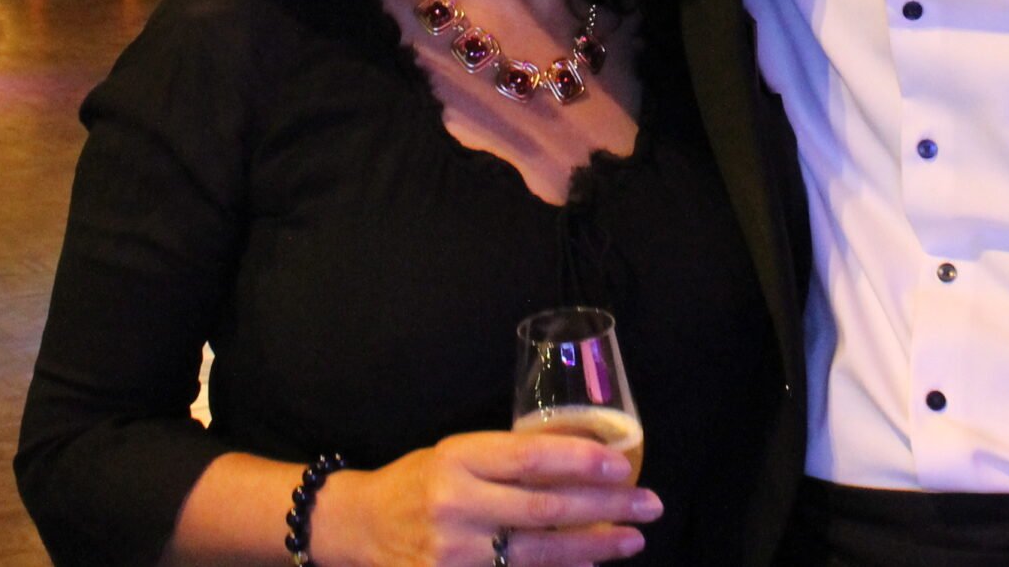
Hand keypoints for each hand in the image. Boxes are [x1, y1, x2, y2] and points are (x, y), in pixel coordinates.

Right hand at [314, 432, 657, 566]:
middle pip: (545, 508)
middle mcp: (456, 505)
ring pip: (537, 552)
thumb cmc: (418, 482)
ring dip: (594, 547)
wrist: (359, 526)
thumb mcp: (455, 453)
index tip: (623, 467)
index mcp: (458, 459)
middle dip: (604, 508)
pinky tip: (591, 566)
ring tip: (632, 540)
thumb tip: (583, 463)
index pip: (530, 457)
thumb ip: (507, 459)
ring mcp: (454, 552)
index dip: (581, 461)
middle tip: (649, 505)